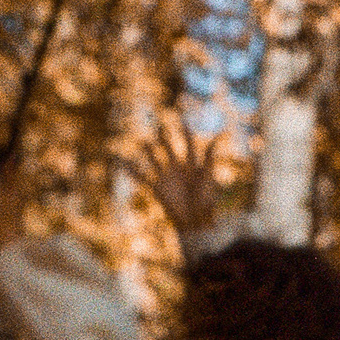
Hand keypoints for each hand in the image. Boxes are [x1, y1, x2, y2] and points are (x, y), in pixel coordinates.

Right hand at [129, 111, 225, 237]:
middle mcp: (178, 169)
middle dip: (164, 138)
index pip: (189, 146)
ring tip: (143, 142)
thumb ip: (210, 157)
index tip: (183, 121)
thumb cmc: (205, 199)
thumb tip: (215, 138)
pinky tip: (123, 164)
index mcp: (193, 166)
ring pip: (155, 160)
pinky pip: (143, 177)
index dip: (186, 134)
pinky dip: (132, 171)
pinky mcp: (157, 187)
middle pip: (169, 149)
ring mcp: (167, 177)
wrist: (194, 219)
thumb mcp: (208, 176)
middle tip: (159, 126)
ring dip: (149, 151)